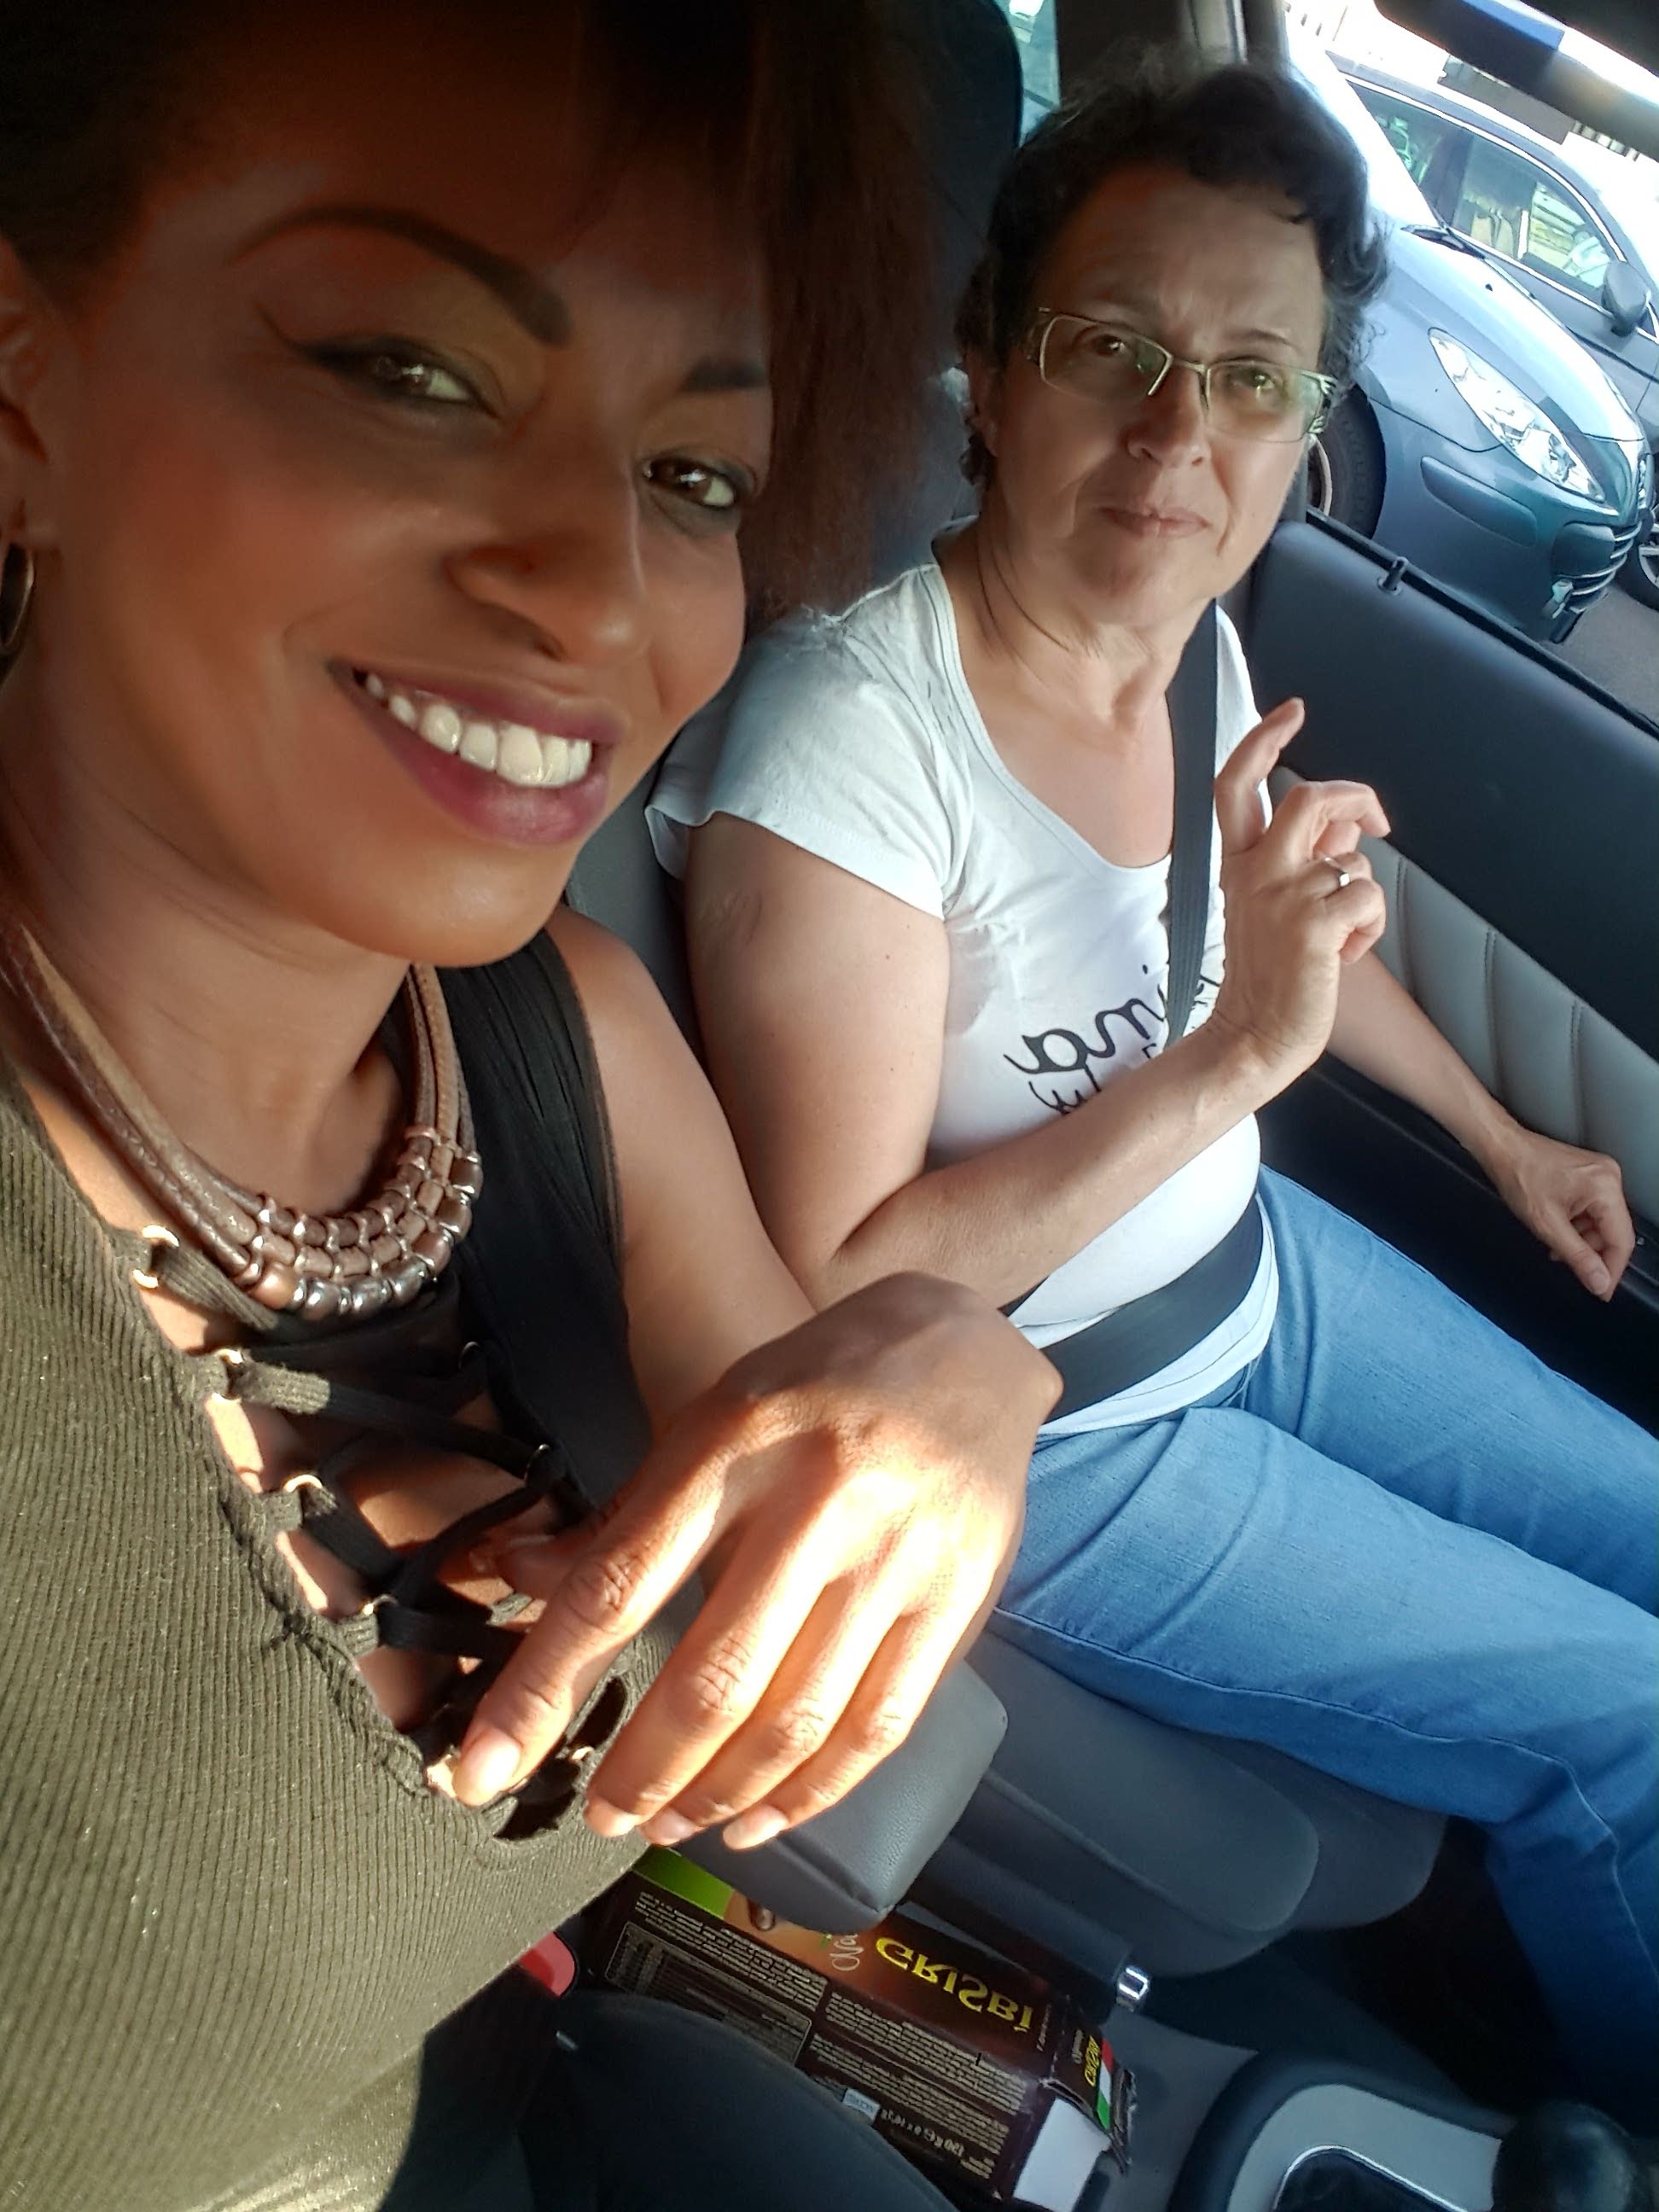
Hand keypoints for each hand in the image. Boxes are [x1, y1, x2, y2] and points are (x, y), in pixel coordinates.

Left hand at [449, 1274, 1057, 1847]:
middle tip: (603, 1817)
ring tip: (670, 1822)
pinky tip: (763, 1817)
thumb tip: (515, 1573)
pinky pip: (877, 1727)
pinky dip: (812, 1794)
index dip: (541, 1689)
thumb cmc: (816, 1387)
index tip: (481, 1770)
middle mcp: (815, 1504)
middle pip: (713, 1678)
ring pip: (795, 1720)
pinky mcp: (958, 1600)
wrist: (967, 1348)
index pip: (616, 1586)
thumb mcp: (712, 1419)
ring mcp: (896, 1558)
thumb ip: (625, 1514)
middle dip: (641, 1771)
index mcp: (732, 1449)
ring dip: (718, 1794)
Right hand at [1207, 699, 1389, 1094]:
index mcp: (1239, 865)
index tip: (1291, 712)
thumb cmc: (1267, 977)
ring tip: (1341, 937)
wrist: (1253, 1037)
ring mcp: (1284, 896)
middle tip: (1376, 821)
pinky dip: (1369, 927)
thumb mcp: (1273, 906)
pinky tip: (1345, 955)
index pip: (1237, 786)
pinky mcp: (1316, 925)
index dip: (1264, 740)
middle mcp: (1256, 872)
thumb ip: (1302, 858)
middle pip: (1308, 796)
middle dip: (1354, 797)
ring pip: (1353, 860)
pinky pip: (1368, 897)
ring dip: (1363, 897)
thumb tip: (1342, 828)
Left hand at [1482, 1122, 1634, 1299]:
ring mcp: (1601, 1175)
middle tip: (1575, 1271)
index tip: (1602, 1291)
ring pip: (1602, 1223)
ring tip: (1557, 1248)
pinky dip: (1578, 1226)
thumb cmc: (1518, 1175)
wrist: (1501, 1148)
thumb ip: (1577, 1256)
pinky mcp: (1590, 1176)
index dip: (1612, 1270)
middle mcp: (1610, 1178)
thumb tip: (1599, 1281)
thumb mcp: (1547, 1225)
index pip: (1622, 1240)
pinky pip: (1593, 1210)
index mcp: (1605, 1187)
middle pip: (1614, 1232)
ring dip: (1583, 1241)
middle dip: (1593, 1254)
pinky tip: (1559, 1232)